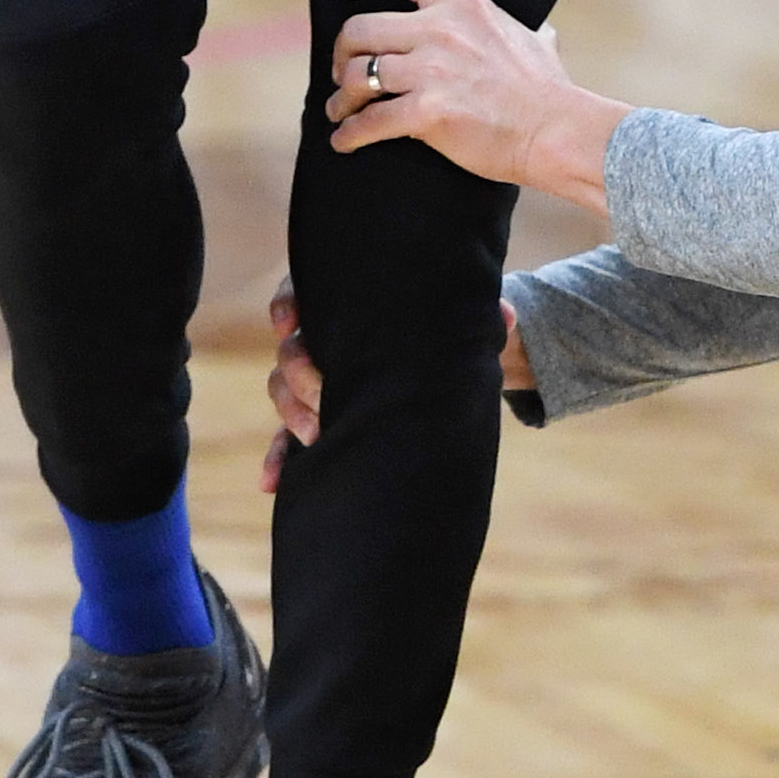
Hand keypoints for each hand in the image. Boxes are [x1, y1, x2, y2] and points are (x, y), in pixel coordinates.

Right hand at [261, 275, 530, 487]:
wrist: (457, 371)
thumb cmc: (455, 336)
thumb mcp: (468, 326)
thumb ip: (482, 318)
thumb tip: (506, 315)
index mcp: (352, 310)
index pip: (303, 295)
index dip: (288, 306)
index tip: (290, 323)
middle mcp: (325, 343)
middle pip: (290, 352)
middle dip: (299, 374)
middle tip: (323, 396)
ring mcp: (318, 382)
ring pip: (283, 392)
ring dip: (290, 415)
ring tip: (315, 437)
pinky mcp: (322, 419)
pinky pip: (288, 438)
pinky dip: (279, 459)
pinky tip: (273, 482)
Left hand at [324, 0, 632, 205]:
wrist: (557, 132)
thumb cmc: (549, 91)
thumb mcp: (538, 41)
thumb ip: (529, 29)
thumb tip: (544, 33)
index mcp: (463, 3)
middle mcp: (441, 30)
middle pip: (360, 29)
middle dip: (343, 52)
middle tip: (344, 70)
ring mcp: (431, 71)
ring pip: (357, 75)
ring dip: (342, 97)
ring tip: (340, 110)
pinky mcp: (426, 113)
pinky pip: (369, 121)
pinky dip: (350, 133)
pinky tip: (345, 140)